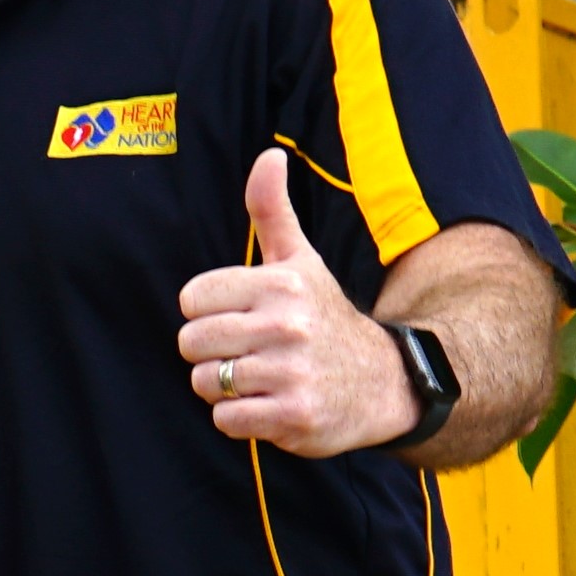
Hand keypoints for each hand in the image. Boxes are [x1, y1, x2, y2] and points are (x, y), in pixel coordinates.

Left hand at [173, 146, 414, 455]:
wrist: (384, 382)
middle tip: (244, 352)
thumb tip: (268, 156)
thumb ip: (272, 212)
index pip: (193, 298)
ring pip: (206, 382)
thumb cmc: (326, 317)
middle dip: (208, 352)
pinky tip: (268, 404)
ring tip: (257, 378)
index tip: (236, 316)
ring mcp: (291, 373)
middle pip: (192, 342)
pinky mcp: (294, 416)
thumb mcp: (302, 261)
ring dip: (223, 387)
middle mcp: (286, 326)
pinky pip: (226, 419)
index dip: (206, 312)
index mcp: (281, 285)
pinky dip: (238, 418)